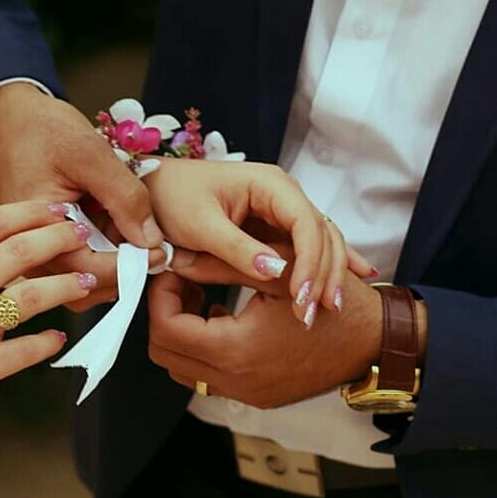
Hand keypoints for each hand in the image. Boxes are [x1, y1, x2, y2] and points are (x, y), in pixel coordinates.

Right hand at [0, 83, 164, 308]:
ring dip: (109, 267)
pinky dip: (96, 256)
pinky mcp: (36, 247)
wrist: (3, 116)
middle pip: (82, 285)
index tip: (159, 253)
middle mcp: (24, 251)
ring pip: (76, 282)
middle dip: (121, 271)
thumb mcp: (90, 154)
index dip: (129, 266)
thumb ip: (124, 197)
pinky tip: (111, 232)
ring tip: (130, 236)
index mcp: (32, 231)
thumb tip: (150, 241)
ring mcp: (28, 252)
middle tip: (151, 248)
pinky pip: (69, 266)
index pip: (87, 271)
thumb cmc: (40, 129)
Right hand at [0, 201, 96, 442]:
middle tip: (82, 234)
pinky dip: (47, 343)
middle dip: (59, 238)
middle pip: (20, 251)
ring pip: (32, 297)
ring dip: (67, 285)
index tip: (55, 208)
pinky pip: (24, 352)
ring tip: (88, 280)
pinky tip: (59, 338)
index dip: (30, 211)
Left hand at [143, 158, 373, 323]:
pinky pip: (305, 250)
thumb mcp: (201, 225)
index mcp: (269, 185)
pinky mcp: (275, 230)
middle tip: (316, 312)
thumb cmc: (171, 198)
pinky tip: (342, 287)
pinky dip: (321, 270)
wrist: (154, 189)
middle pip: (322, 234)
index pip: (306, 222)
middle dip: (323, 273)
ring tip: (328, 310)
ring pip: (320, 244)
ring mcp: (282, 213)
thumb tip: (275, 271)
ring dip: (325, 276)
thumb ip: (237, 248)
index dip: (310, 260)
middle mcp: (283, 196)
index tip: (302, 295)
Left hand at [148, 270, 383, 408]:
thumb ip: (221, 263)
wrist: (375, 340)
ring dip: (182, 333)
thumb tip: (177, 259)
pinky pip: (210, 377)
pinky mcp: (256, 396)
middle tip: (181, 282)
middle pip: (165, 355)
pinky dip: (205, 349)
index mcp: (236, 351)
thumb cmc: (332, 299)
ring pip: (183, 369)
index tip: (172, 271)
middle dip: (165, 314)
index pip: (166, 329)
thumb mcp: (276, 271)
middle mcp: (235, 382)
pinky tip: (224, 316)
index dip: (160, 296)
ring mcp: (246, 394)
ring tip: (200, 296)